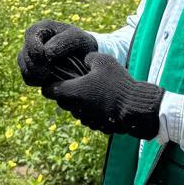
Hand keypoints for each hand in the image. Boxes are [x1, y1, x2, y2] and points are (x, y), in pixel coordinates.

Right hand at [17, 21, 95, 86]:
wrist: (85, 55)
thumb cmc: (81, 43)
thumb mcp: (78, 38)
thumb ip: (63, 42)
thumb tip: (46, 53)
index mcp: (40, 28)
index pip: (31, 44)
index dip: (39, 55)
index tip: (52, 62)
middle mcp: (31, 40)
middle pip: (24, 57)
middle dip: (38, 68)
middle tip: (52, 74)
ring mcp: (28, 54)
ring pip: (25, 69)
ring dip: (38, 76)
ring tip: (53, 78)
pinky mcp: (30, 68)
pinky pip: (28, 79)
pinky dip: (38, 82)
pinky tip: (50, 82)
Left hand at [43, 52, 163, 139]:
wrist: (135, 107)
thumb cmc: (118, 83)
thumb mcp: (103, 61)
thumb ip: (89, 58)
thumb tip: (85, 59)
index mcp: (73, 91)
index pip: (48, 91)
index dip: (49, 84)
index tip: (54, 78)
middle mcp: (76, 108)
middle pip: (61, 102)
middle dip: (65, 93)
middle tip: (76, 83)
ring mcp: (86, 119)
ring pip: (75, 111)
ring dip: (79, 103)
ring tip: (93, 93)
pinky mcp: (97, 127)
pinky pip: (88, 118)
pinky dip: (91, 112)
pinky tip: (103, 103)